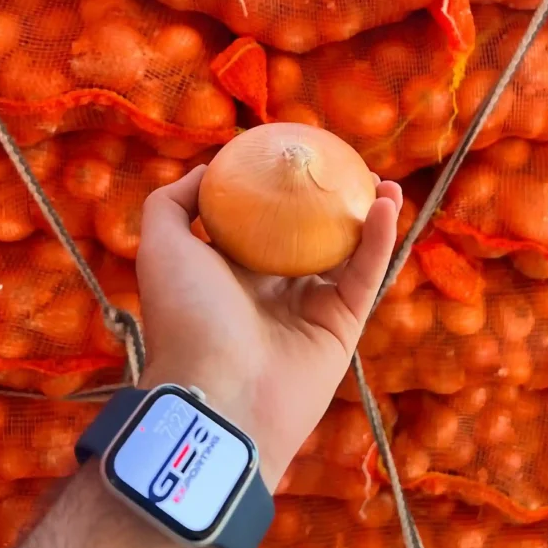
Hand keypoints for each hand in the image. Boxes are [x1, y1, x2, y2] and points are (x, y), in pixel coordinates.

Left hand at [136, 166, 400, 490]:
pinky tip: (387, 205)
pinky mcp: (343, 324)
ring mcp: (310, 306)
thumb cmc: (186, 315)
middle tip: (352, 168)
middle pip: (311, 232)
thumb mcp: (161, 245)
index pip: (263, 219)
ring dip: (368, 214)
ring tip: (382, 183)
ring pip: (348, 252)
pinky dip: (380, 240)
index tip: (298, 154)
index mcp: (232, 268)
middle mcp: (273, 285)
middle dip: (333, 199)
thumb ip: (173, 202)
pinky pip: (366, 275)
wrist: (218, 394)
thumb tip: (207, 169)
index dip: (281, 188)